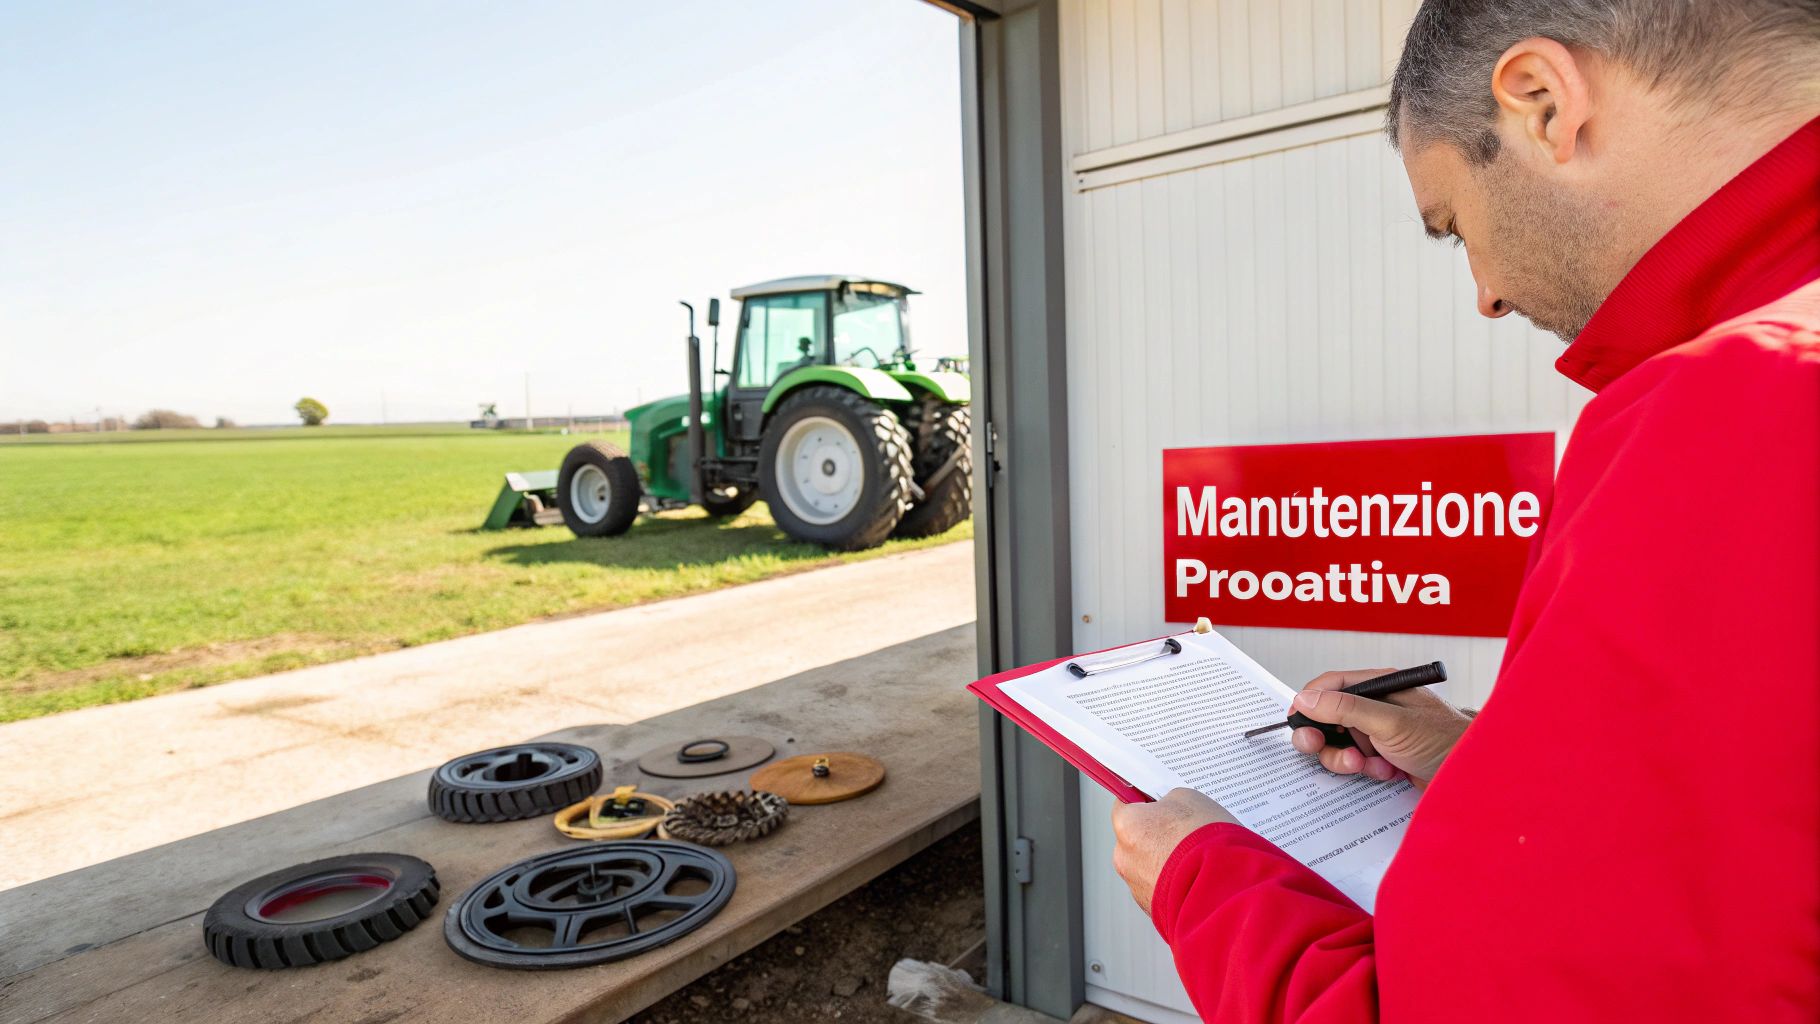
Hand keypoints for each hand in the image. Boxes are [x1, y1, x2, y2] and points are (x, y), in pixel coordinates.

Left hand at [1110, 788, 1235, 914]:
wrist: (1223, 891)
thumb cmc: (1204, 843)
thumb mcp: (1189, 799)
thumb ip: (1170, 800)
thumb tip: (1169, 808)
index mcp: (1126, 826)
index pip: (1126, 803)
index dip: (1146, 799)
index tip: (1160, 798)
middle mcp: (1125, 859)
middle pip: (1139, 838)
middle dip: (1161, 832)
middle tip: (1188, 828)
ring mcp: (1140, 889)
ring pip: (1154, 866)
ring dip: (1172, 860)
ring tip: (1200, 855)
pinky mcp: (1157, 911)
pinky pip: (1167, 889)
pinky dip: (1181, 882)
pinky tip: (1202, 875)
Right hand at [1290, 669, 1474, 788]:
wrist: (1474, 777)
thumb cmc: (1444, 740)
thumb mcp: (1389, 722)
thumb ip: (1345, 709)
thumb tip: (1306, 698)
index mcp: (1379, 686)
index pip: (1331, 685)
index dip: (1309, 701)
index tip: (1295, 720)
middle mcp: (1377, 706)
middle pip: (1329, 716)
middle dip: (1324, 736)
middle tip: (1317, 747)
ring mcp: (1380, 732)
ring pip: (1340, 743)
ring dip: (1346, 758)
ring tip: (1365, 765)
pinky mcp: (1385, 756)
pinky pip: (1357, 763)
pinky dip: (1366, 771)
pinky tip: (1388, 772)